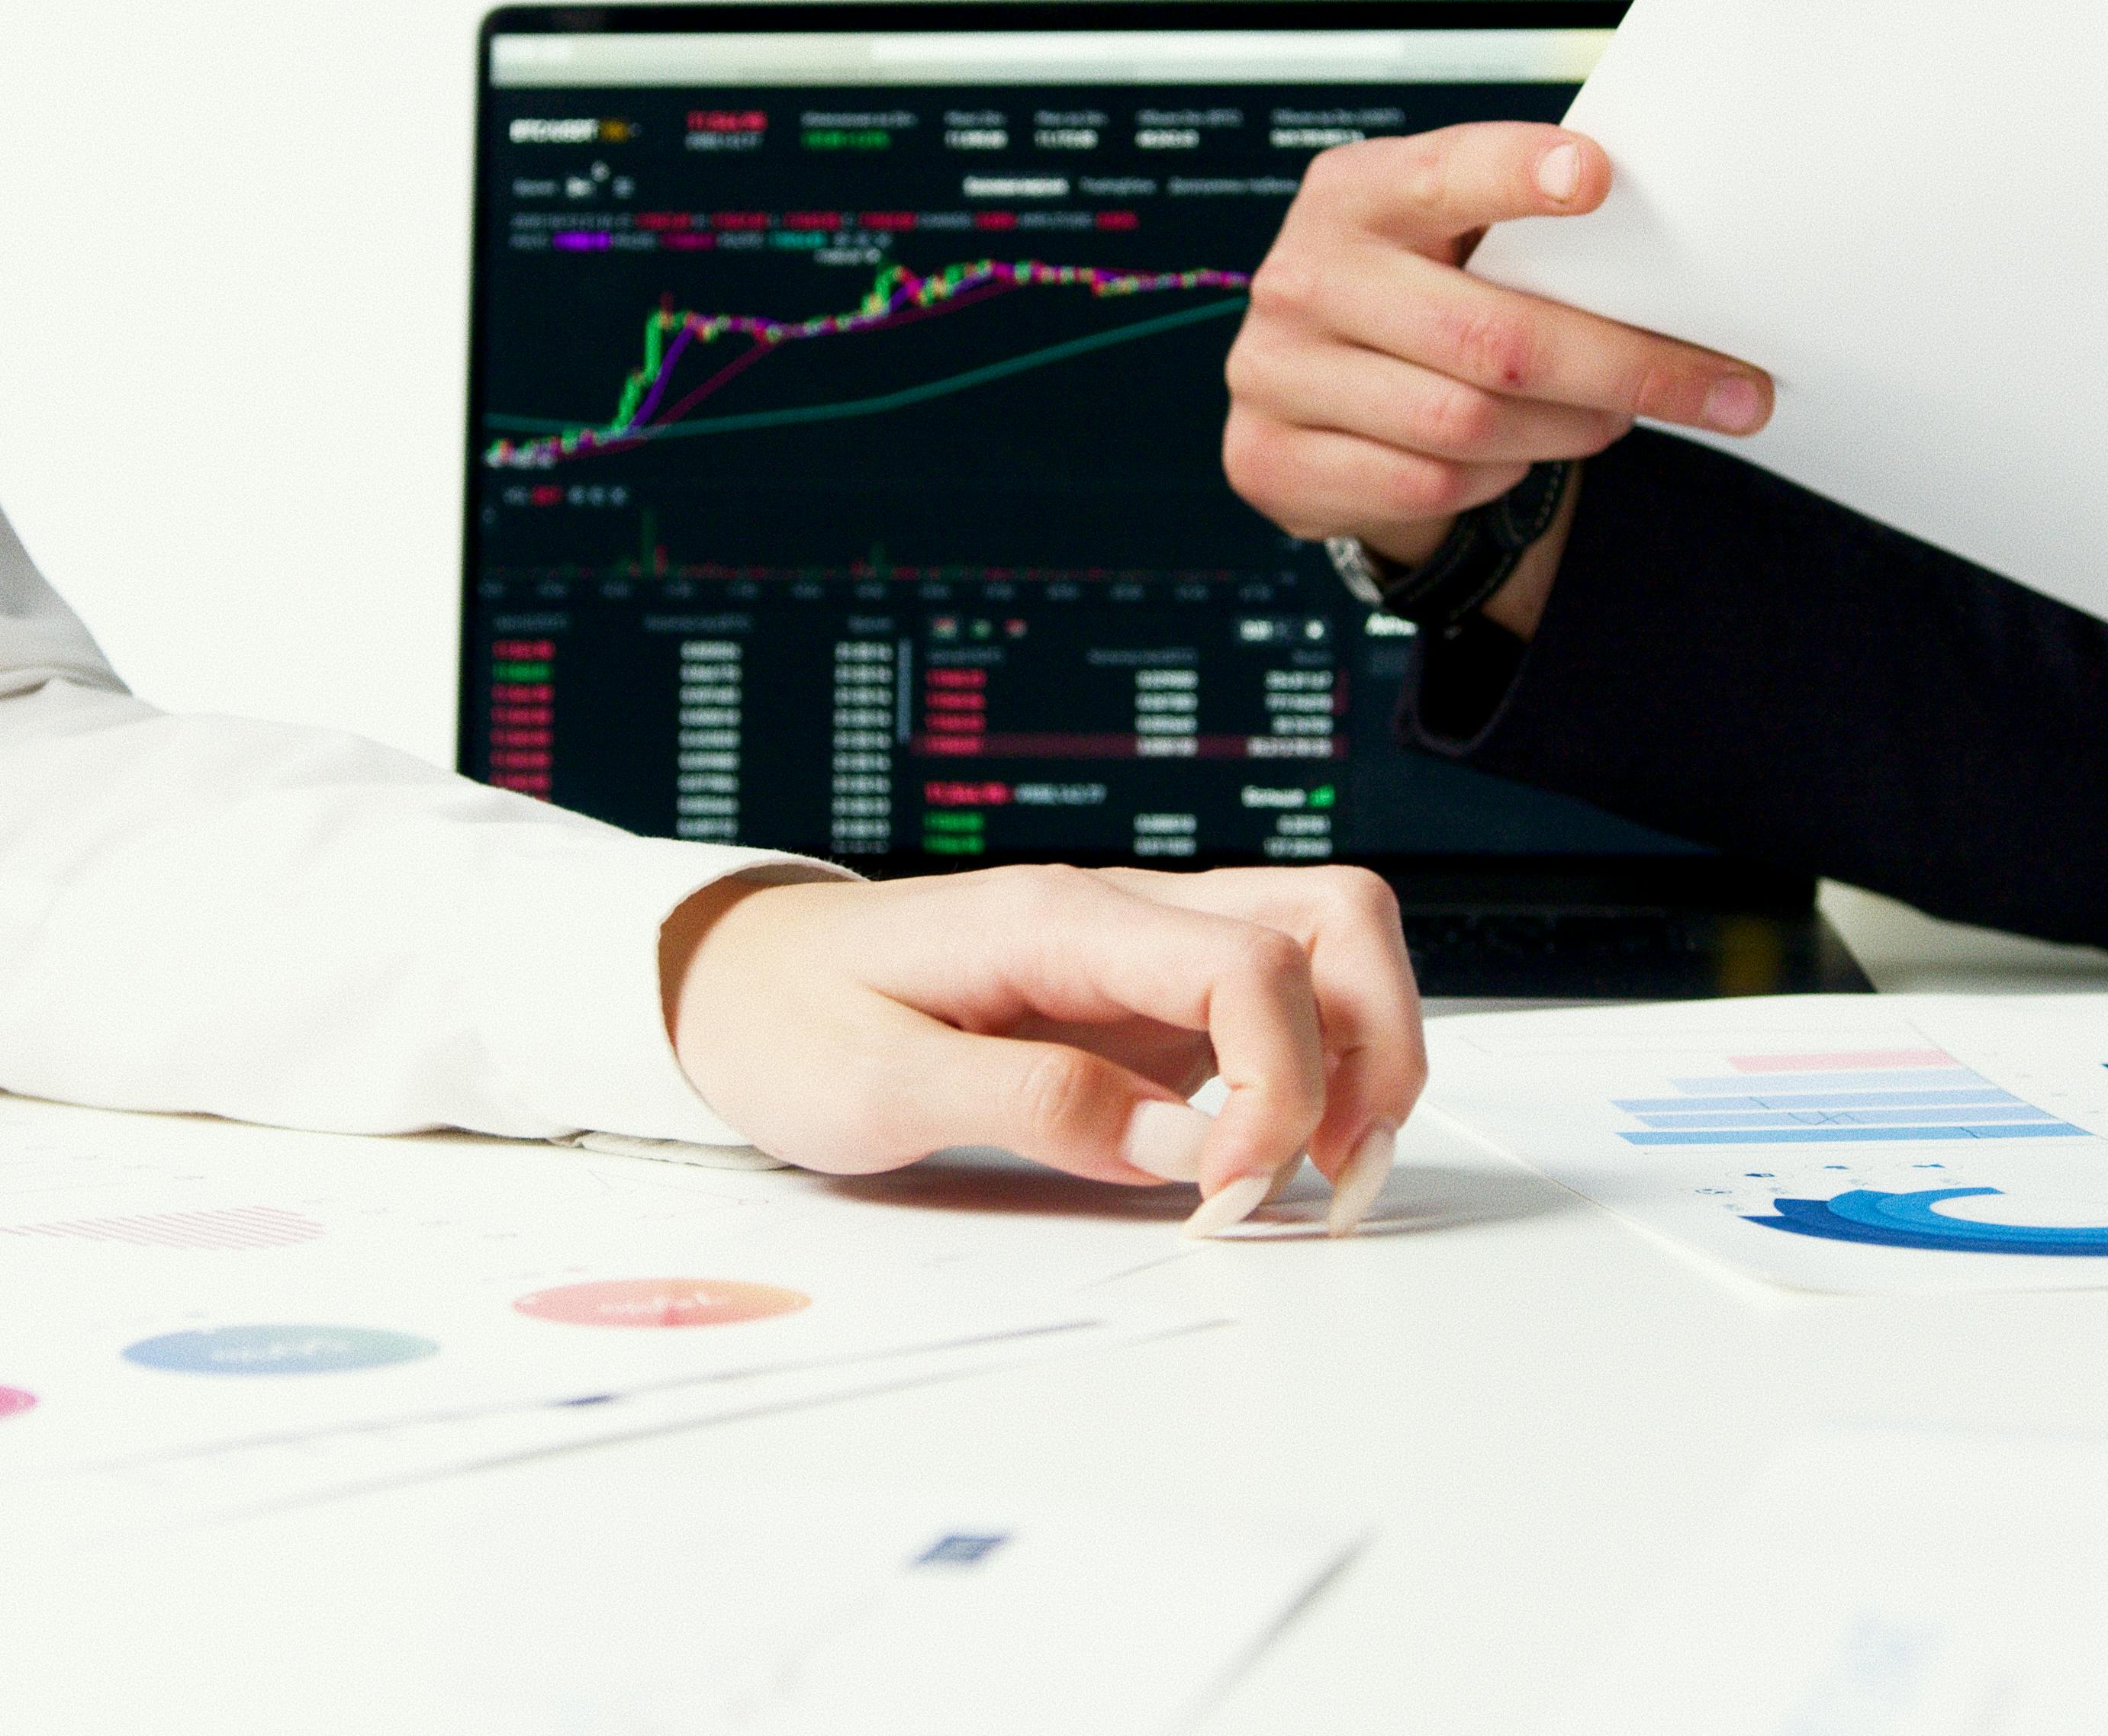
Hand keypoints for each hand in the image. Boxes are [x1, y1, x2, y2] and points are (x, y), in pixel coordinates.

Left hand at [660, 863, 1425, 1234]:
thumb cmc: (789, 1020)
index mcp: (1059, 918)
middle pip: (1333, 919)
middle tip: (1333, 1175)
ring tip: (1322, 1173)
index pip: (1248, 965)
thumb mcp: (873, 1086)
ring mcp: (1143, 951)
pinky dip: (1311, 1076)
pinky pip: (1276, 1006)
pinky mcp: (1145, 998)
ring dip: (1362, 1057)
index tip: (1232, 1193)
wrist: (731, 981)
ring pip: (1326, 952)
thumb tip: (1180, 1150)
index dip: (1279, 1086)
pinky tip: (1270, 1156)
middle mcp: (1122, 914)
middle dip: (1376, 1048)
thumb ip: (1031, 1106)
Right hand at [1221, 124, 1771, 635]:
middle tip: (1725, 389)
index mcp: (1356, 192)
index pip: (1445, 173)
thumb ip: (1527, 232)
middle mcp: (1305, 276)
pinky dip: (1497, 476)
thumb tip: (1680, 258)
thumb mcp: (1451, 236)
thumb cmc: (1415, 290)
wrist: (1307, 384)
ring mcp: (1276, 372)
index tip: (1595, 175)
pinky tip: (1517, 453)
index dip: (1517, 174)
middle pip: (1495, 337)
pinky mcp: (1273, 459)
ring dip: (1570, 430)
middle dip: (1630, 367)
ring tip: (1615, 416)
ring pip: (1470, 425)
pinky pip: (1428, 484)